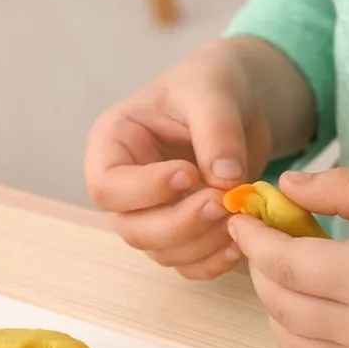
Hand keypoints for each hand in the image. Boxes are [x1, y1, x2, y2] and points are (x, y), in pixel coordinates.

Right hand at [84, 41, 272, 278]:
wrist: (240, 99)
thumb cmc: (210, 84)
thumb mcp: (212, 91)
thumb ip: (217, 131)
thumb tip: (225, 177)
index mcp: (112, 144)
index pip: (108, 187)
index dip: (146, 190)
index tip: (189, 172)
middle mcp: (124, 186)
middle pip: (132, 229)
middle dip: (179, 224)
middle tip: (223, 201)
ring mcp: (150, 213)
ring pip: (162, 251)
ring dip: (202, 243)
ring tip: (239, 213)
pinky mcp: (180, 231)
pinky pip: (188, 263)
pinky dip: (213, 261)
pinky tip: (240, 241)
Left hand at [227, 168, 348, 347]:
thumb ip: (342, 188)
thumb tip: (286, 184)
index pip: (285, 262)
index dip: (254, 239)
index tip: (242, 215)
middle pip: (280, 300)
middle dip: (259, 265)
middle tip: (262, 235)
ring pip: (291, 336)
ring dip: (274, 300)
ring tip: (284, 266)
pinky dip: (296, 333)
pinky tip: (306, 301)